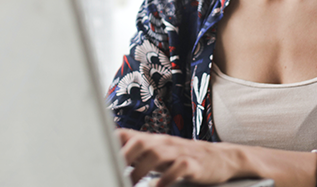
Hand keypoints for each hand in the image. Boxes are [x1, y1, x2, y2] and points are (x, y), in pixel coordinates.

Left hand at [117, 128, 247, 186]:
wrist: (221, 158)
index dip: (110, 143)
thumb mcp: (160, 153)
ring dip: (140, 170)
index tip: (95, 156)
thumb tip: (110, 158)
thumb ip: (138, 154)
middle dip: (123, 157)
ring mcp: (180, 152)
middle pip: (140, 142)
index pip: (127, 135)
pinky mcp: (194, 164)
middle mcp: (164, 143)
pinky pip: (179, 168)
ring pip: (156, 154)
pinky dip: (166, 178)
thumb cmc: (183, 158)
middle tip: (112, 172)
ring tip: (131, 184)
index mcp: (153, 141)